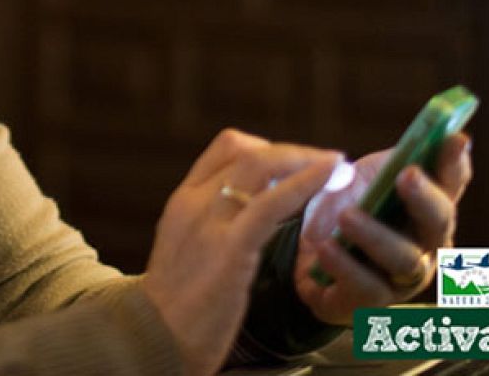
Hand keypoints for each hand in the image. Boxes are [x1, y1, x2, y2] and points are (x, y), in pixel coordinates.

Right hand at [140, 130, 341, 375]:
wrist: (153, 340)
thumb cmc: (173, 309)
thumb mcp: (183, 252)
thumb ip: (208, 228)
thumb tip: (242, 220)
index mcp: (183, 201)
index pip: (226, 148)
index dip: (266, 147)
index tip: (293, 163)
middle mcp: (194, 202)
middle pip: (247, 151)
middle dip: (293, 151)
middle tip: (325, 161)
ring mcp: (210, 221)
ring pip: (261, 165)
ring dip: (306, 160)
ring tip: (335, 164)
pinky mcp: (231, 248)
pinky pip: (273, 203)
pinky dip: (305, 183)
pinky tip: (328, 178)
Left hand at [293, 132, 472, 324]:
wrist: (306, 247)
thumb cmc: (350, 204)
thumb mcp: (370, 174)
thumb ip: (397, 158)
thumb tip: (429, 131)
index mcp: (428, 207)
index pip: (452, 182)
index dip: (455, 162)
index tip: (454, 138)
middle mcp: (425, 244)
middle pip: (439, 223)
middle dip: (425, 199)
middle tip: (407, 175)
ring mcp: (401, 277)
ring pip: (404, 259)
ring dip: (376, 235)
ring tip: (346, 217)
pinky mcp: (368, 301)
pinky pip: (365, 289)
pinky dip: (346, 267)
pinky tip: (326, 248)